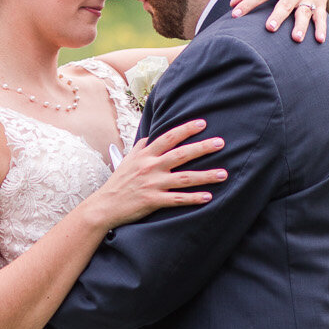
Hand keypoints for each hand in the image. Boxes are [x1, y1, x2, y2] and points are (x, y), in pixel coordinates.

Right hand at [87, 120, 225, 229]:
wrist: (105, 206)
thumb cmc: (118, 182)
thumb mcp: (127, 160)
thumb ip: (141, 147)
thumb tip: (150, 136)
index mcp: (145, 155)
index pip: (168, 138)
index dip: (186, 129)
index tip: (203, 123)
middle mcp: (150, 167)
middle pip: (181, 155)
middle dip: (202, 148)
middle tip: (221, 143)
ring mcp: (152, 184)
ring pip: (184, 178)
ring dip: (205, 176)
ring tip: (223, 174)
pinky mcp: (153, 201)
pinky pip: (178, 199)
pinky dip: (193, 198)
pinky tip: (208, 197)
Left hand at [231, 0, 328, 41]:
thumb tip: (232, 4)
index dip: (248, 4)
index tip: (235, 15)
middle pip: (284, 4)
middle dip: (278, 16)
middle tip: (270, 28)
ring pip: (304, 12)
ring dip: (301, 26)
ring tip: (296, 39)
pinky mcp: (320, 3)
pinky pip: (321, 17)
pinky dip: (322, 28)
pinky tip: (320, 40)